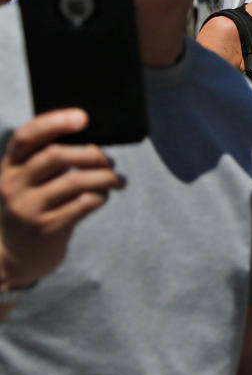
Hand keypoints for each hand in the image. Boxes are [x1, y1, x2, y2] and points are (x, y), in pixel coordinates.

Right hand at [0, 109, 124, 288]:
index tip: (83, 116)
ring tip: (118, 179)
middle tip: (110, 161)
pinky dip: (101, 196)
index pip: (27, 137)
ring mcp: (29, 208)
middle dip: (92, 154)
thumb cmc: (31, 208)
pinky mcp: (47, 228)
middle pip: (57, 156)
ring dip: (106, 176)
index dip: (55, 122)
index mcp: (9, 167)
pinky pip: (84, 204)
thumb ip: (46, 161)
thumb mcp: (27, 183)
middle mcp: (13, 185)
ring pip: (76, 180)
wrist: (14, 258)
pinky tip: (104, 196)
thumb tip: (91, 138)